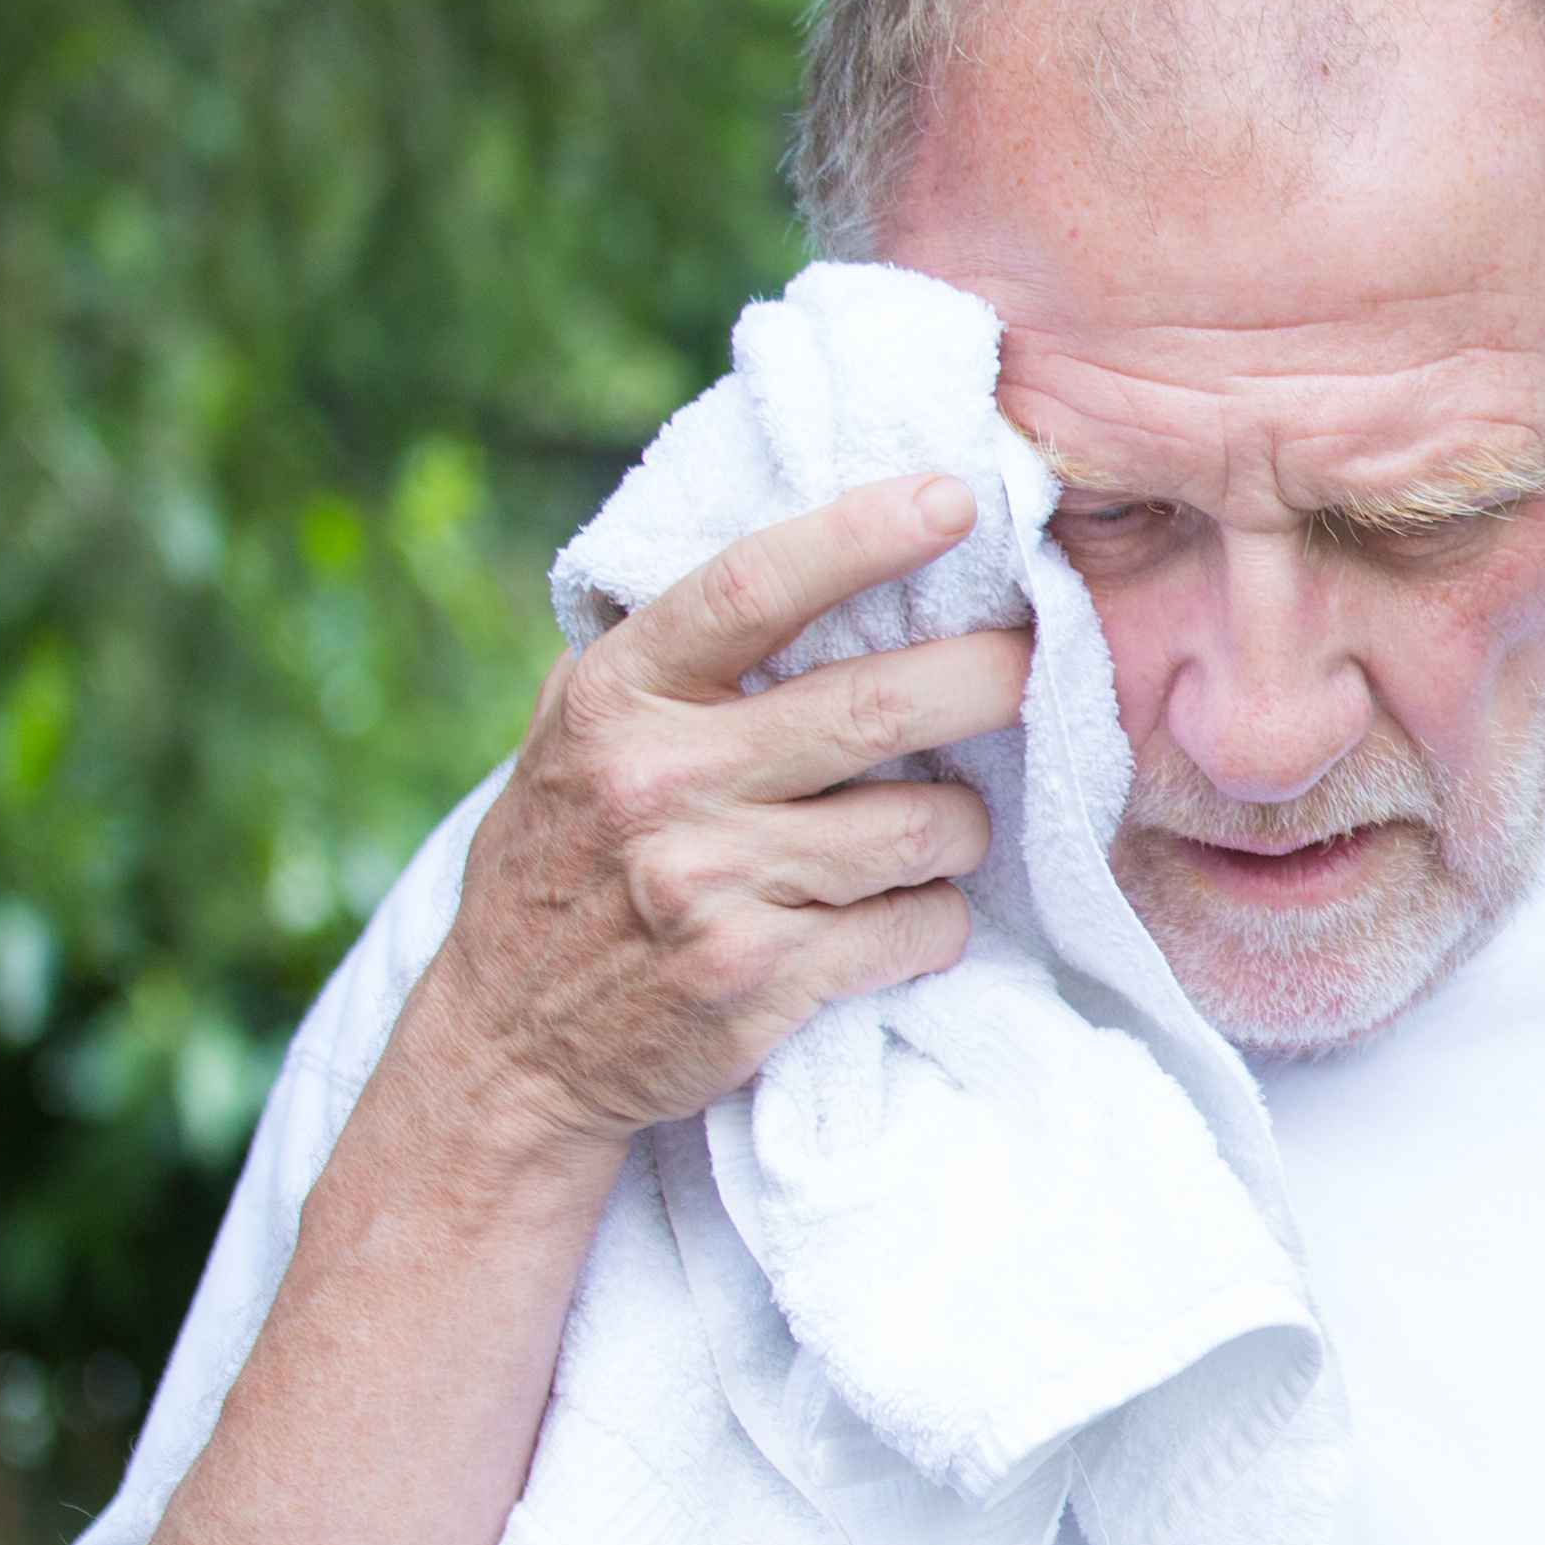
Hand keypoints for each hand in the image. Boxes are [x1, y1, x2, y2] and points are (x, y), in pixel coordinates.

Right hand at [404, 477, 1029, 1156]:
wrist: (510, 1046)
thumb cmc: (567, 866)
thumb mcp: (577, 738)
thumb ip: (669, 660)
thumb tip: (815, 554)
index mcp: (618, 700)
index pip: (753, 589)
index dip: (862, 535)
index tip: (953, 499)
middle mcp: (662, 783)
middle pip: (879, 707)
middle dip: (990, 678)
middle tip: (1033, 666)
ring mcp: (713, 884)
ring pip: (925, 826)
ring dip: (962, 828)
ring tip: (935, 830)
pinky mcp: (765, 977)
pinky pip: (921, 926)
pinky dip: (935, 921)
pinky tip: (898, 920)